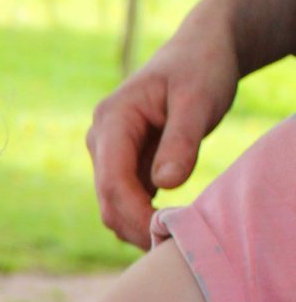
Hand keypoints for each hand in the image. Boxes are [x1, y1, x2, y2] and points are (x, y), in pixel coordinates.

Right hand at [86, 15, 239, 247]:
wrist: (198, 52)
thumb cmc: (201, 68)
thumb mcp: (199, 99)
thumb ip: (182, 140)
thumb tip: (166, 184)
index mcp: (113, 119)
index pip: (112, 180)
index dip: (134, 214)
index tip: (165, 235)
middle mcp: (100, 139)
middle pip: (107, 200)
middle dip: (136, 228)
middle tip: (175, 249)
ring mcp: (107, 154)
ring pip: (113, 206)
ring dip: (138, 227)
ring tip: (176, 239)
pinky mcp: (121, 165)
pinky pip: (125, 201)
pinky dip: (144, 218)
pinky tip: (171, 225)